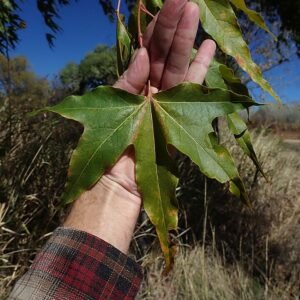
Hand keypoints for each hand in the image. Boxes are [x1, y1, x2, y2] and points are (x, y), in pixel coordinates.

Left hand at [112, 0, 215, 197]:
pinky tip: (209, 48)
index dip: (155, 28)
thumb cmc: (109, 146)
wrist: (120, 181)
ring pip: (179, 66)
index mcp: (133, 86)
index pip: (146, 50)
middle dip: (173, 27)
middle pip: (164, 54)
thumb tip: (144, 54)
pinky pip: (192, 89)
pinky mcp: (181, 115)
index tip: (166, 3)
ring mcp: (168, 101)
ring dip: (187, 41)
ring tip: (195, 12)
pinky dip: (201, 70)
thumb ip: (127, 82)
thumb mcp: (112, 108)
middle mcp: (151, 90)